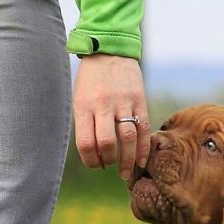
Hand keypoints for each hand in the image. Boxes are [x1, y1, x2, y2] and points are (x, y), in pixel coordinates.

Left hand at [72, 54, 150, 178]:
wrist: (109, 50)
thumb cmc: (91, 79)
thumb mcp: (80, 98)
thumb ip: (86, 123)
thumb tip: (95, 152)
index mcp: (84, 106)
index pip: (86, 143)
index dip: (91, 161)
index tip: (95, 165)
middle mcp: (104, 105)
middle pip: (108, 143)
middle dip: (109, 161)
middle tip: (109, 166)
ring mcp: (123, 102)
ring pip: (128, 138)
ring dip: (128, 160)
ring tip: (127, 173)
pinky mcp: (139, 100)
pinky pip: (143, 129)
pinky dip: (143, 148)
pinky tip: (142, 161)